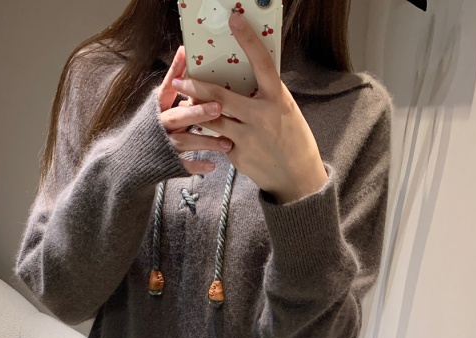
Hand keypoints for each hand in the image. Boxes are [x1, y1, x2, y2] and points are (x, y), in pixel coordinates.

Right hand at [157, 45, 234, 175]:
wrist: (130, 160)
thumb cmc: (152, 128)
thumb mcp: (161, 106)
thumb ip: (175, 87)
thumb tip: (187, 54)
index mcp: (158, 107)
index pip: (167, 86)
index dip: (175, 71)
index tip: (186, 54)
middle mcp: (159, 124)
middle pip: (177, 116)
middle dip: (196, 112)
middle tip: (217, 108)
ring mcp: (162, 144)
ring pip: (184, 141)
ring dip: (205, 142)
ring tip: (226, 143)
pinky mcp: (166, 163)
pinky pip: (182, 166)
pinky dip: (196, 166)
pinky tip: (211, 165)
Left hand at [172, 12, 327, 202]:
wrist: (297, 178)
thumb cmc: (293, 138)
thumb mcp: (285, 109)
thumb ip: (265, 95)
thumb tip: (245, 77)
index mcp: (277, 98)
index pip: (261, 63)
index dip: (248, 40)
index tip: (235, 21)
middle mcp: (261, 116)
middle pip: (221, 97)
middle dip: (196, 88)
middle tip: (179, 80)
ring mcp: (248, 138)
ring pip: (212, 120)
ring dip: (195, 112)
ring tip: (181, 105)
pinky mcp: (238, 157)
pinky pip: (218, 140)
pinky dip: (209, 134)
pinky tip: (201, 131)